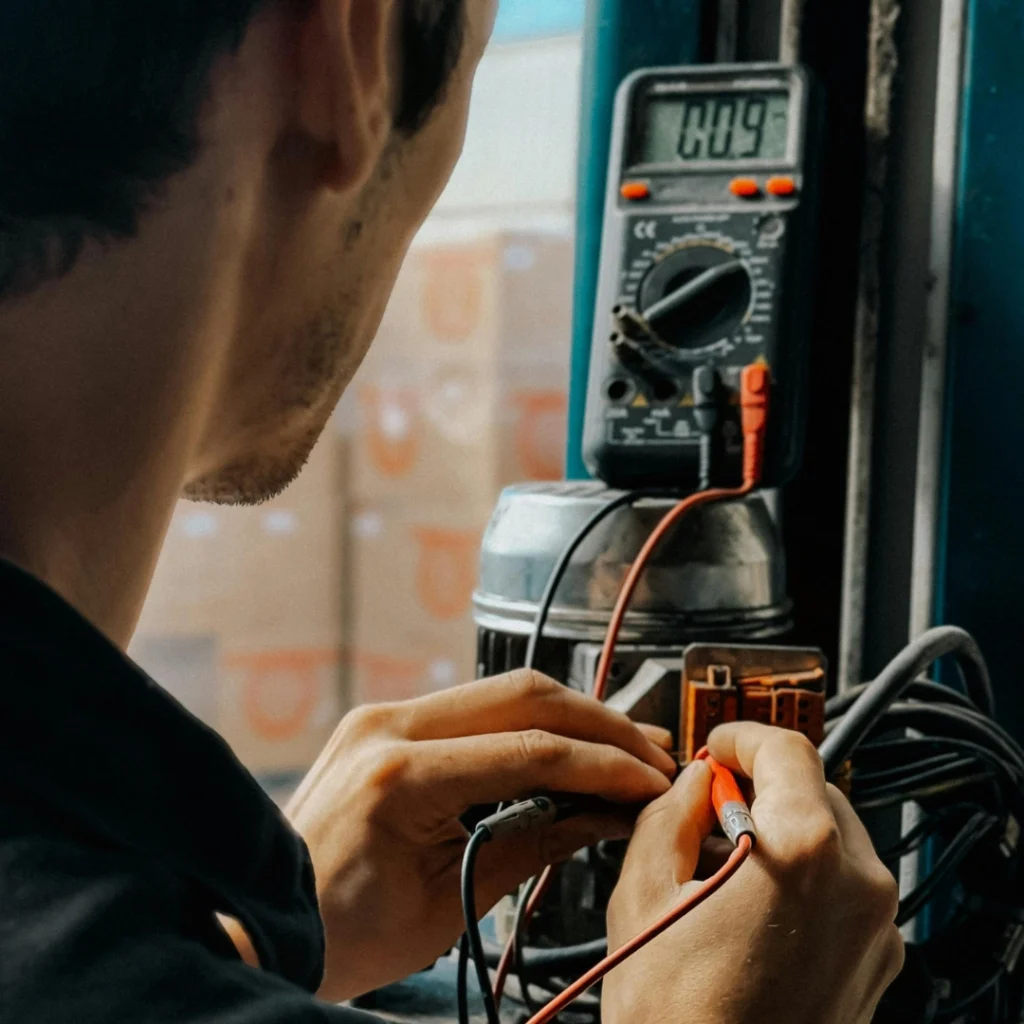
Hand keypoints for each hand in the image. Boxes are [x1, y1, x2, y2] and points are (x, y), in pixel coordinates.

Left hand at [286, 670, 676, 1000]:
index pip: (532, 750)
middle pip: (523, 694)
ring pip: (502, 690)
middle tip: (648, 753)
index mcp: (402, 776)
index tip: (648, 782)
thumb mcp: (447, 905)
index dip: (603, 765)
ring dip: (568, 715)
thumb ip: (531, 846)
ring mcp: (384, 715)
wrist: (261, 918)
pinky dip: (527, 723)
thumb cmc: (338, 930)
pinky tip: (562, 746)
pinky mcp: (386, 722)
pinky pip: (473, 707)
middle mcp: (389, 724)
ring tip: (620, 746)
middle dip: (598, 722)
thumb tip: (601, 815)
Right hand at [605, 722, 903, 1023]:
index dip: (744, 735)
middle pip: (815, 788)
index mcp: (801, 851)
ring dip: (784, 828)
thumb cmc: (677, 1016)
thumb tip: (691, 784)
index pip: (787, 748)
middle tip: (712, 799)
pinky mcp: (877, 962)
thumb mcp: (644, 890)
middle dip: (762, 784)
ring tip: (726, 858)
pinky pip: (846, 887)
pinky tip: (754, 903)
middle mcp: (856, 884)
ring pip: (834, 837)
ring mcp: (875, 927)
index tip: (719, 744)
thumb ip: (669, 812)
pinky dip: (806, 874)